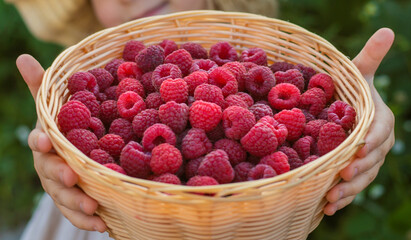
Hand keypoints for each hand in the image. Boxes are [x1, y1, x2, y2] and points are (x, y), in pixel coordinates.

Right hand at [17, 54, 106, 231]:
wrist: (76, 151)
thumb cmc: (67, 126)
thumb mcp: (58, 106)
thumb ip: (43, 87)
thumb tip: (23, 56)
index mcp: (47, 143)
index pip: (39, 141)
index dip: (41, 141)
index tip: (47, 140)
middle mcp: (50, 166)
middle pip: (51, 173)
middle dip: (60, 176)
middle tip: (73, 178)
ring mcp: (61, 186)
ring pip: (65, 197)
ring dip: (77, 204)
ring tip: (94, 208)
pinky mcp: (75, 201)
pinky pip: (78, 214)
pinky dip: (88, 221)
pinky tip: (104, 226)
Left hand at [324, 28, 394, 215]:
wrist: (342, 110)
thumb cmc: (348, 90)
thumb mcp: (357, 74)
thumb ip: (370, 57)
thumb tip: (387, 29)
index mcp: (380, 120)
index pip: (379, 133)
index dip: (369, 142)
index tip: (356, 150)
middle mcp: (377, 143)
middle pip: (371, 160)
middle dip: (357, 170)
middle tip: (340, 178)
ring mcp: (367, 160)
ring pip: (362, 177)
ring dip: (348, 190)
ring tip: (332, 199)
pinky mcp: (356, 171)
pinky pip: (352, 186)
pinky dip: (343, 197)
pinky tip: (328, 208)